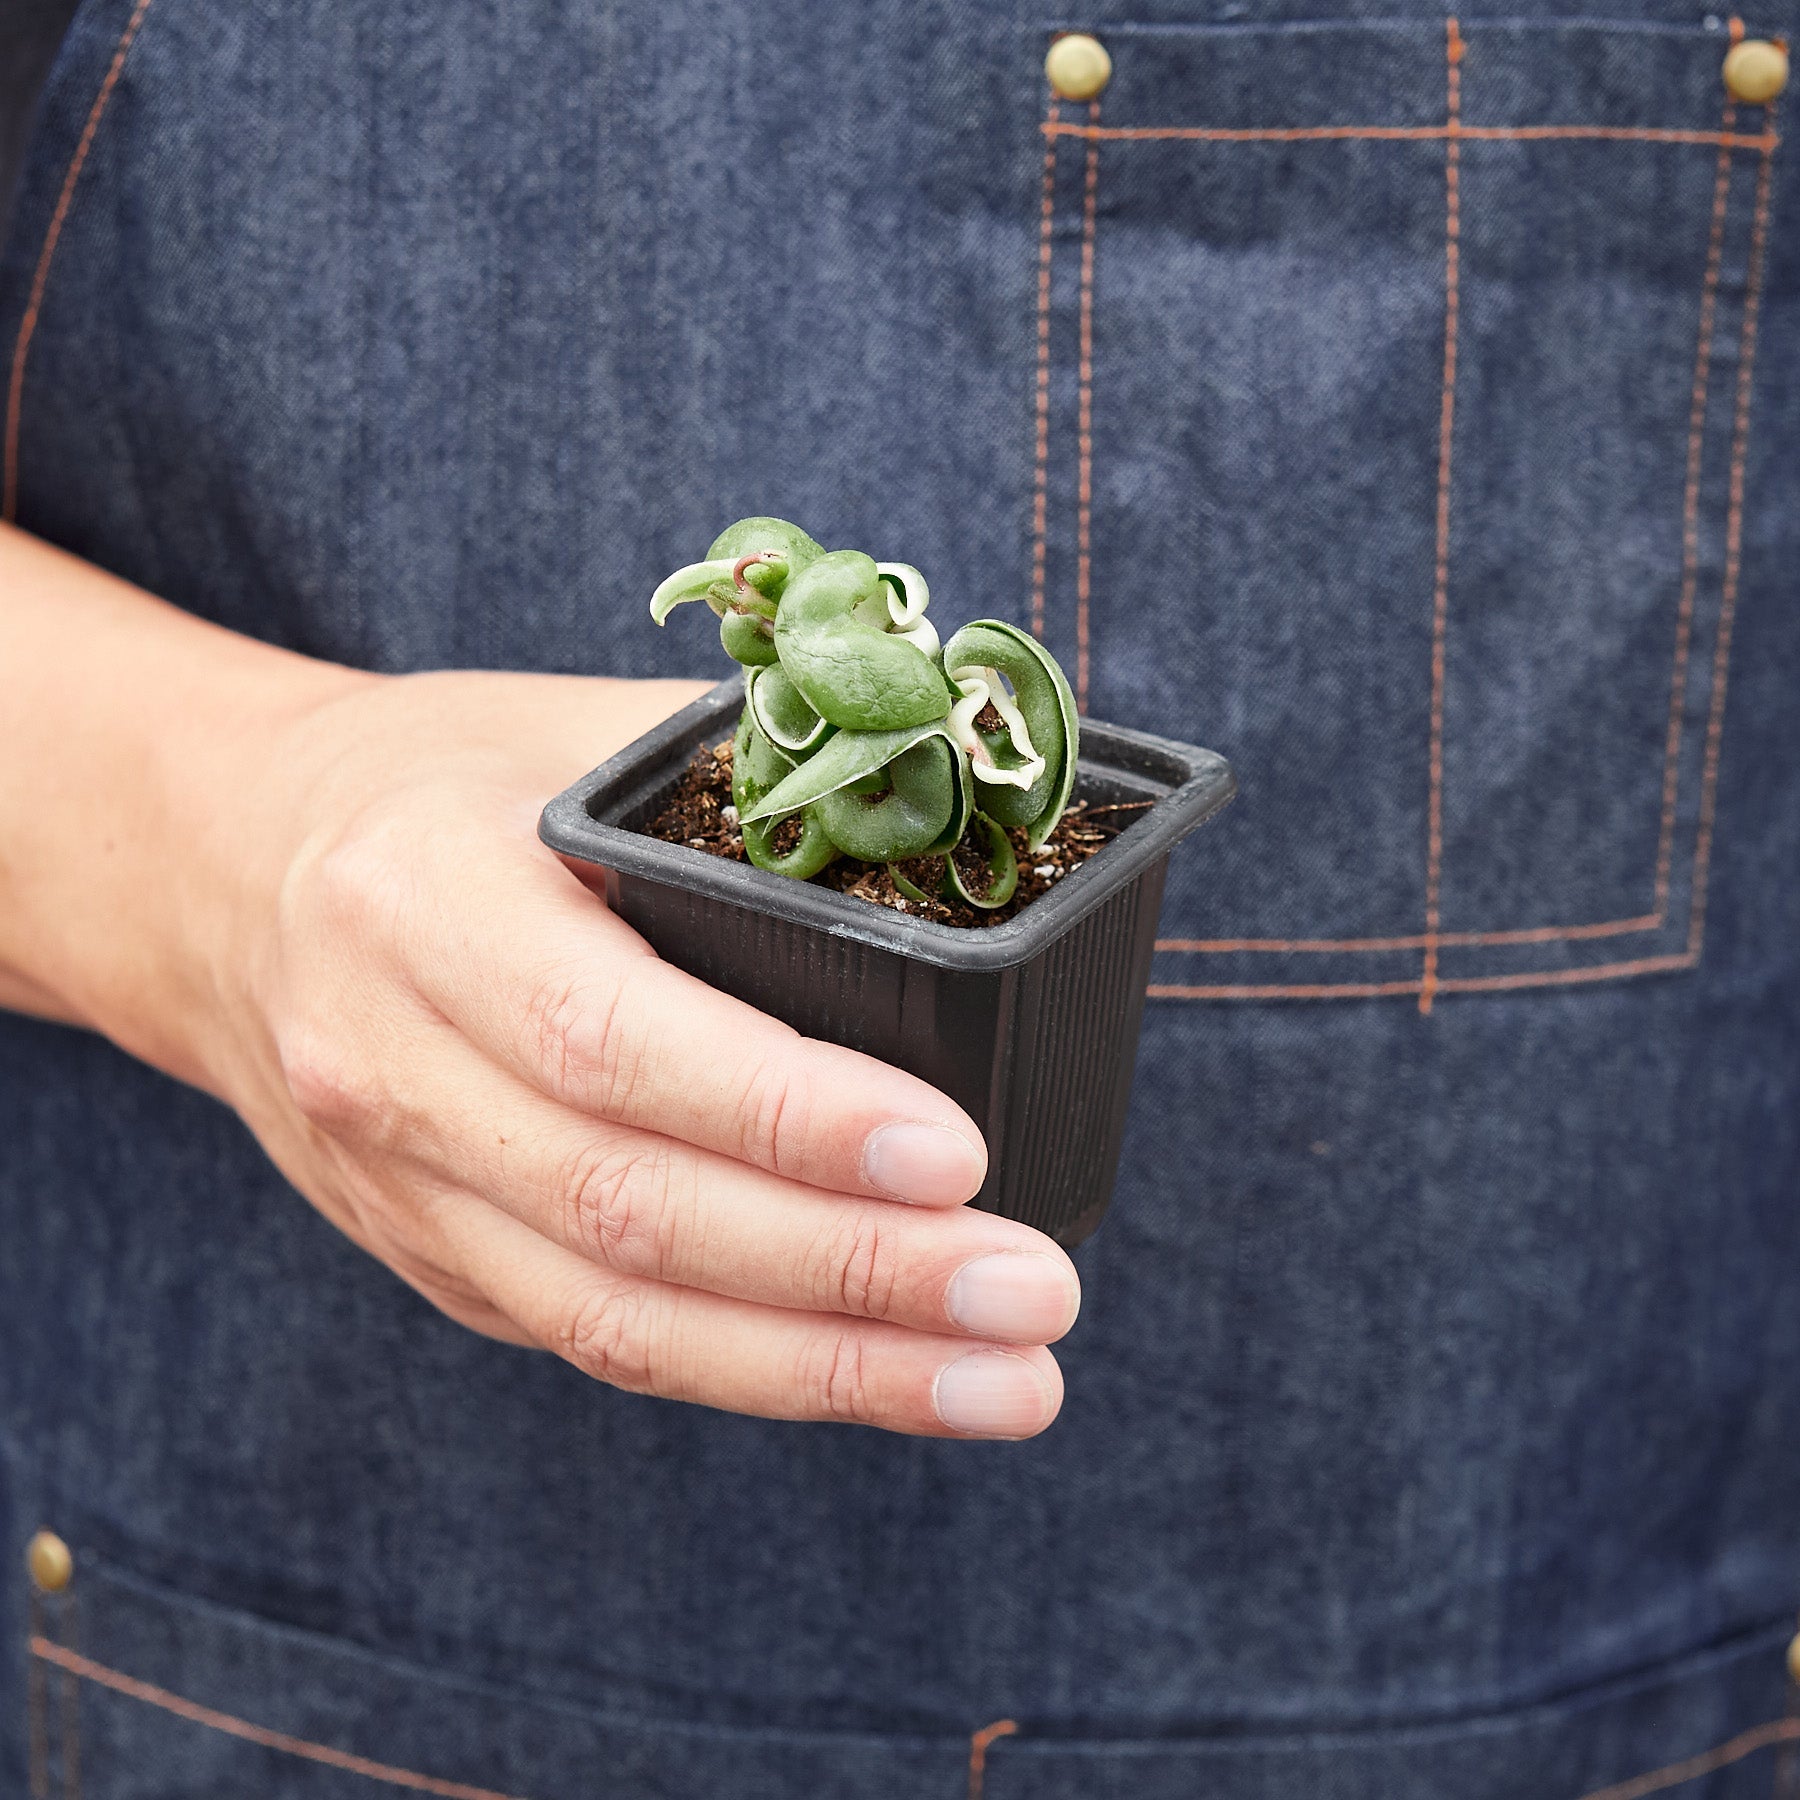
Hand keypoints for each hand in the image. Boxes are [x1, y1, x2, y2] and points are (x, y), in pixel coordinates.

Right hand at [178, 671, 1079, 1436]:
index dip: (786, 1112)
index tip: (961, 1154)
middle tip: (1033, 1296)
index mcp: (419, 903)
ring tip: (1008, 1382)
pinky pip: (602, 1341)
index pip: (609, 1040)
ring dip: (830, 1370)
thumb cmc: (436, 783)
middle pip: (632, 1212)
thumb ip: (739, 770)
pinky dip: (755, 1371)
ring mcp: (403, 1189)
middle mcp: (389, 1067)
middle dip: (851, 1274)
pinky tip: (887, 1380)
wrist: (226, 874)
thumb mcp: (566, 732)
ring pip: (619, 1320)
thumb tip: (959, 799)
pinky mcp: (437, 1258)